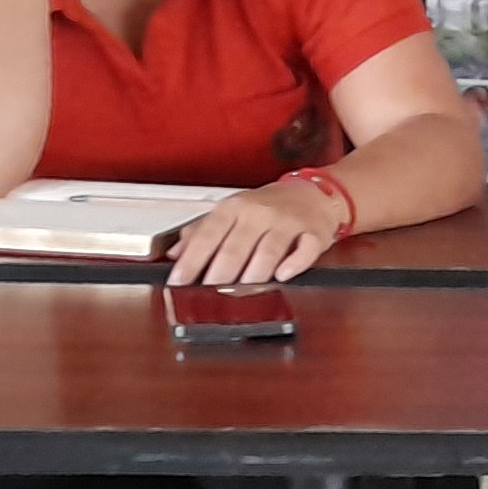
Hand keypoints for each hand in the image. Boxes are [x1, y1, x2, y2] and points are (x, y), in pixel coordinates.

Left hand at [168, 176, 342, 286]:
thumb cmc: (268, 206)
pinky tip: (282, 276)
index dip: (192, 261)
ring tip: (241, 294)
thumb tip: (173, 254)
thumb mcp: (232, 211)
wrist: (314, 193)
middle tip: (209, 295)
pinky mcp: (313, 233)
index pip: (208, 235)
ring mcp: (287, 222)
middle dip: (219, 276)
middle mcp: (259, 212)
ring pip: (267, 252)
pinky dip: (293, 265)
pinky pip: (304, 251)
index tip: (179, 281)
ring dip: (253, 276)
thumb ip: (201, 232)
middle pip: (235, 248)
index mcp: (235, 207)